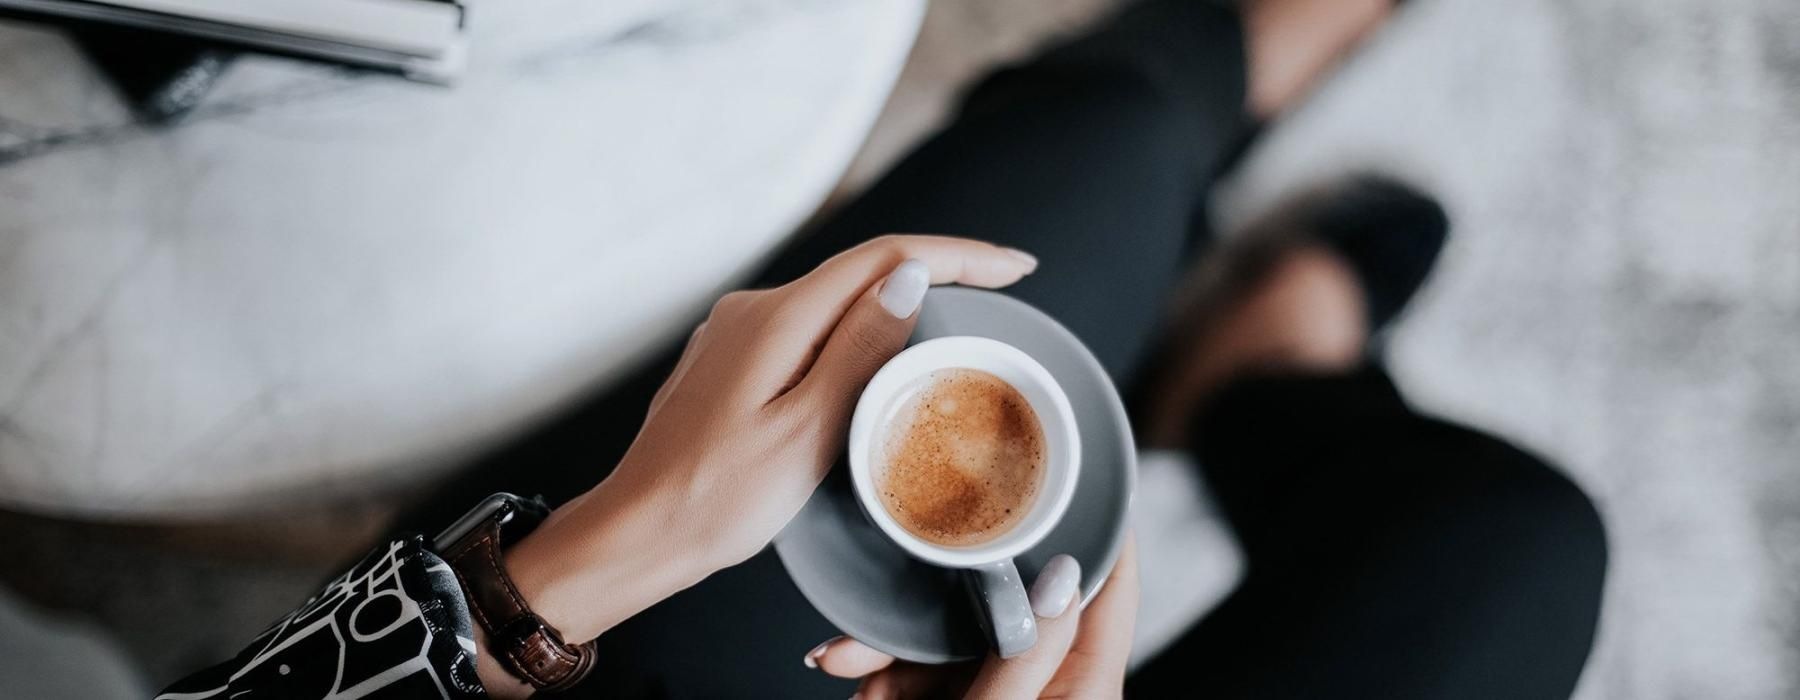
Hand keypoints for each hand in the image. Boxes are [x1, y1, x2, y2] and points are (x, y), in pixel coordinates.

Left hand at [500, 235, 1037, 643]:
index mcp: (776, 319)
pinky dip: (859, 329)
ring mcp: (737, 334)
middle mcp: (753, 310)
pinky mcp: (732, 362)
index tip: (1016, 268)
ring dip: (899, 299)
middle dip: (939, 270)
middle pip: (862, 270)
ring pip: (836, 299)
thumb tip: (911, 280)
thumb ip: (859, 350)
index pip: (885, 259)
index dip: (959, 256)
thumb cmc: (717, 498)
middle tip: (1004, 288)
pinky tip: (883, 352)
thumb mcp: (808, 430)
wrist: (639, 532)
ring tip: (960, 315)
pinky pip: (810, 328)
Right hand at [809, 534, 1139, 698]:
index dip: (1102, 516)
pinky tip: (850, 676)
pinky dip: (884, 678)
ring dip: (892, 650)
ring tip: (846, 664)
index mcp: (1089, 691)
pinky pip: (928, 677)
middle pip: (1013, 605)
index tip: (1084, 457)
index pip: (1110, 584)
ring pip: (955, 639)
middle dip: (939, 602)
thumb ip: (1025, 653)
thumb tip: (1065, 576)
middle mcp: (1053, 691)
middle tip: (893, 603)